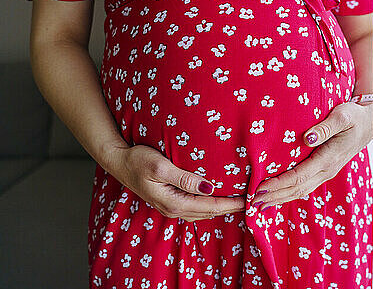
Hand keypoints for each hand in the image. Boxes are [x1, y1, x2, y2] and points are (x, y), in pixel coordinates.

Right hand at [107, 143, 245, 221]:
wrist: (118, 162)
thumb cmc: (138, 160)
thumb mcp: (161, 166)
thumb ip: (185, 178)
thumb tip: (209, 188)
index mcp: (174, 202)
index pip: (211, 206)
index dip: (232, 204)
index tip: (250, 199)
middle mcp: (174, 209)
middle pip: (210, 213)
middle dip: (232, 208)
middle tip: (253, 200)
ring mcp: (171, 207)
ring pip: (204, 212)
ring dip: (222, 208)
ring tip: (241, 201)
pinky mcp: (170, 201)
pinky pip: (196, 208)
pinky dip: (211, 206)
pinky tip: (219, 199)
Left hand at [251, 101, 372, 211]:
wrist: (371, 124)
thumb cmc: (355, 116)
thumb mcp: (343, 115)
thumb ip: (325, 127)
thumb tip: (308, 138)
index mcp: (329, 158)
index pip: (299, 176)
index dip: (278, 184)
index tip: (260, 188)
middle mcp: (327, 170)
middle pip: (297, 189)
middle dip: (274, 196)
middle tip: (252, 201)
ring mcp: (327, 173)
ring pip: (301, 191)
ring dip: (280, 198)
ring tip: (260, 205)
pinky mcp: (325, 171)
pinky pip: (305, 186)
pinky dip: (289, 193)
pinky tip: (277, 196)